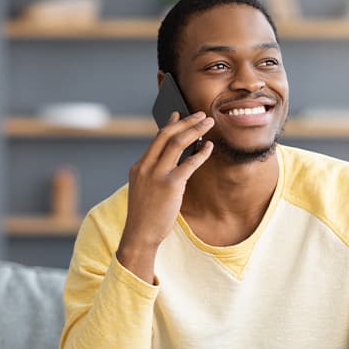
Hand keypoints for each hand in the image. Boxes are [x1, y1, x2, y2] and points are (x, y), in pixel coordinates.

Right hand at [116, 111, 213, 282]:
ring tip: (209, 123)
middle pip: (167, 135)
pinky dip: (201, 153)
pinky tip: (209, 147)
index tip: (179, 113)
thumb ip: (153, 174)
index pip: (156, 139)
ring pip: (178, 143)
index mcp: (138, 167)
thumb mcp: (144, 190)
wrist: (140, 235)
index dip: (170, 124)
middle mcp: (146, 166)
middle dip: (187, 121)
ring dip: (196, 130)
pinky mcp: (170, 185)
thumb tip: (171, 162)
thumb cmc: (145, 216)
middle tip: (202, 114)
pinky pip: (189, 163)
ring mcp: (157, 174)